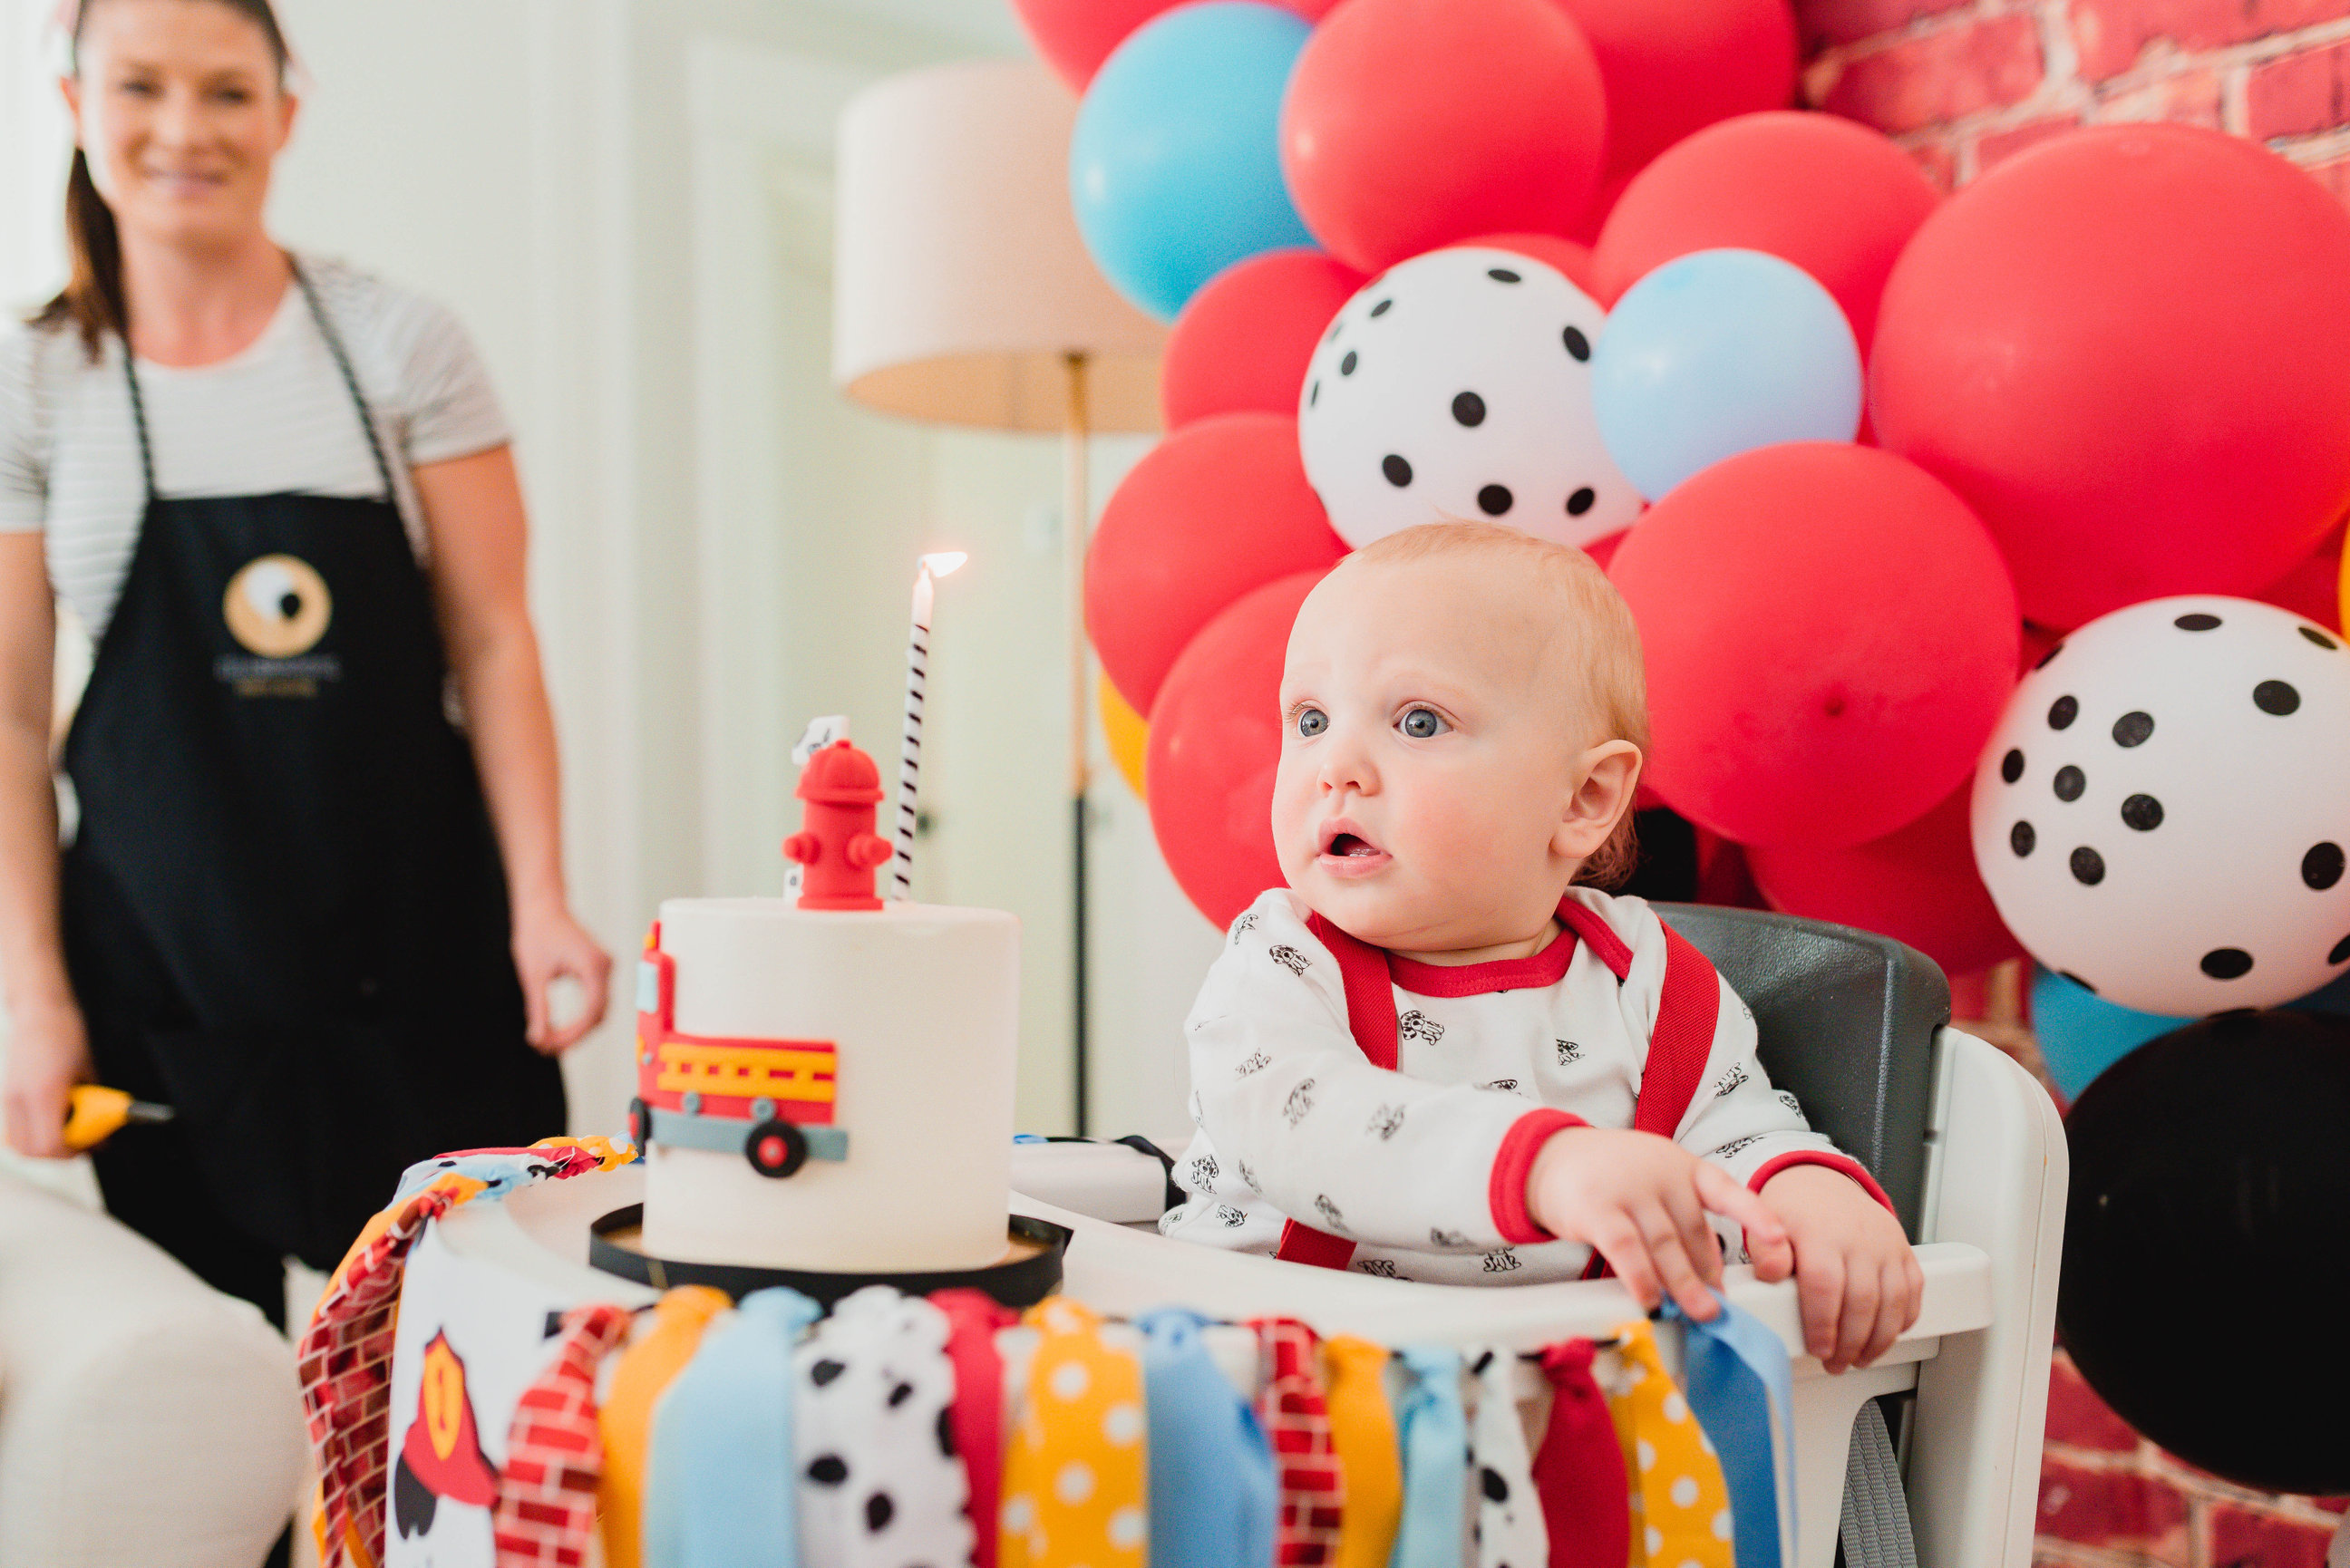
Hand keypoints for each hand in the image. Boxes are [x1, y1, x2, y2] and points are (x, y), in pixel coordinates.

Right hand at [3, 997, 92, 1158]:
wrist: (39, 1011)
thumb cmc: (66, 1033)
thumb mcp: (88, 1069)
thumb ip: (93, 1101)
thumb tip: (103, 1125)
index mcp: (45, 1093)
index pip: (50, 1144)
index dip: (72, 1152)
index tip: (91, 1145)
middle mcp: (21, 1098)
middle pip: (32, 1151)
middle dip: (59, 1154)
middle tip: (81, 1144)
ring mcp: (9, 1097)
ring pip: (19, 1143)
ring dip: (43, 1146)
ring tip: (68, 1132)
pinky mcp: (5, 1094)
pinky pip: (14, 1129)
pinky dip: (32, 1133)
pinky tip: (52, 1120)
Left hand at [511, 904, 611, 1055]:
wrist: (541, 906)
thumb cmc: (536, 933)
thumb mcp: (533, 976)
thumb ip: (538, 1010)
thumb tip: (538, 1039)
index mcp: (593, 966)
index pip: (591, 1013)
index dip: (572, 1035)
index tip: (549, 1046)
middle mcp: (605, 967)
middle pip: (598, 1014)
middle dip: (574, 1035)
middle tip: (546, 1048)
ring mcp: (605, 967)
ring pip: (599, 1010)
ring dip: (578, 1029)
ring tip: (551, 1041)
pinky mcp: (598, 969)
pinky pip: (596, 1000)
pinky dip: (580, 1017)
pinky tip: (561, 1028)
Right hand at [1525, 1127, 1788, 1320]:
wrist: (1550, 1157)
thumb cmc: (1611, 1177)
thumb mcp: (1654, 1184)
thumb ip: (1681, 1221)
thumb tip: (1708, 1279)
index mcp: (1682, 1167)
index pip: (1726, 1191)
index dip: (1755, 1216)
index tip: (1779, 1240)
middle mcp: (1660, 1174)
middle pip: (1695, 1233)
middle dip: (1709, 1275)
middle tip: (1720, 1309)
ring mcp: (1628, 1188)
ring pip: (1666, 1246)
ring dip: (1684, 1285)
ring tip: (1699, 1313)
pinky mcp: (1596, 1208)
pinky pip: (1626, 1250)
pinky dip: (1641, 1279)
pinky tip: (1649, 1301)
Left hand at [1755, 1163, 1921, 1371]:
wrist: (1820, 1182)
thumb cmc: (1793, 1212)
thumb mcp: (1766, 1225)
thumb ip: (1765, 1252)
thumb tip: (1771, 1274)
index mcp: (1820, 1232)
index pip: (1825, 1286)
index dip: (1823, 1325)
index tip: (1818, 1350)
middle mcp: (1859, 1238)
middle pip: (1862, 1300)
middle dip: (1850, 1343)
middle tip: (1836, 1364)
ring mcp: (1886, 1244)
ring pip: (1893, 1302)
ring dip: (1878, 1340)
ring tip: (1859, 1358)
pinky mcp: (1904, 1251)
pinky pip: (1913, 1291)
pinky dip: (1904, 1321)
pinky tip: (1885, 1337)